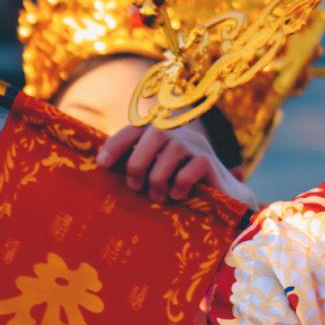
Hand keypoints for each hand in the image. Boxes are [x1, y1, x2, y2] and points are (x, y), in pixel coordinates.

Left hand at [97, 119, 245, 205]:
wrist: (222, 196)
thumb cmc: (181, 185)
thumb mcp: (155, 172)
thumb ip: (136, 164)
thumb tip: (101, 164)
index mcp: (162, 133)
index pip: (136, 127)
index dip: (117, 142)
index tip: (101, 164)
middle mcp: (180, 133)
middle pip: (155, 133)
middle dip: (138, 161)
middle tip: (134, 186)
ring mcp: (197, 144)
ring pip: (173, 150)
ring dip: (158, 178)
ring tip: (157, 196)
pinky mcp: (210, 161)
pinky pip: (190, 169)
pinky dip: (179, 185)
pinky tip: (177, 195)